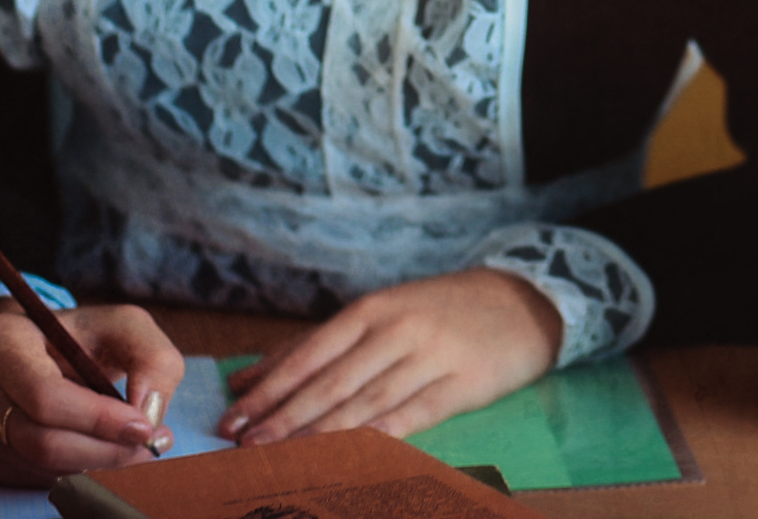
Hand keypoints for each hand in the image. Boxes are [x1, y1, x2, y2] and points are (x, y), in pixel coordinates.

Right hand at [0, 302, 181, 488]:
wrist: (30, 347)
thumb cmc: (79, 335)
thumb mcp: (122, 324)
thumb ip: (151, 357)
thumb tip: (150, 411)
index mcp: (0, 342)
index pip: (45, 396)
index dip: (99, 419)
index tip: (143, 426)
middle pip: (39, 440)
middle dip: (103, 450)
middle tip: (148, 445)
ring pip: (37, 466)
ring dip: (94, 464)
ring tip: (133, 447)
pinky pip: (32, 476)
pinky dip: (75, 469)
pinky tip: (100, 450)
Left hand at [218, 268, 563, 445]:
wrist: (524, 300)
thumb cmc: (439, 310)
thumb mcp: (380, 313)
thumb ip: (315, 345)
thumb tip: (248, 375)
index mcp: (374, 309)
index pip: (311, 353)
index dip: (270, 389)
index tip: (232, 418)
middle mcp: (399, 329)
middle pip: (333, 380)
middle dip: (285, 416)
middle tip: (245, 445)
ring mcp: (433, 355)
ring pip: (368, 400)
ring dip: (322, 432)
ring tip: (284, 456)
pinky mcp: (465, 382)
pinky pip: (417, 412)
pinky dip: (382, 433)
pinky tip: (354, 452)